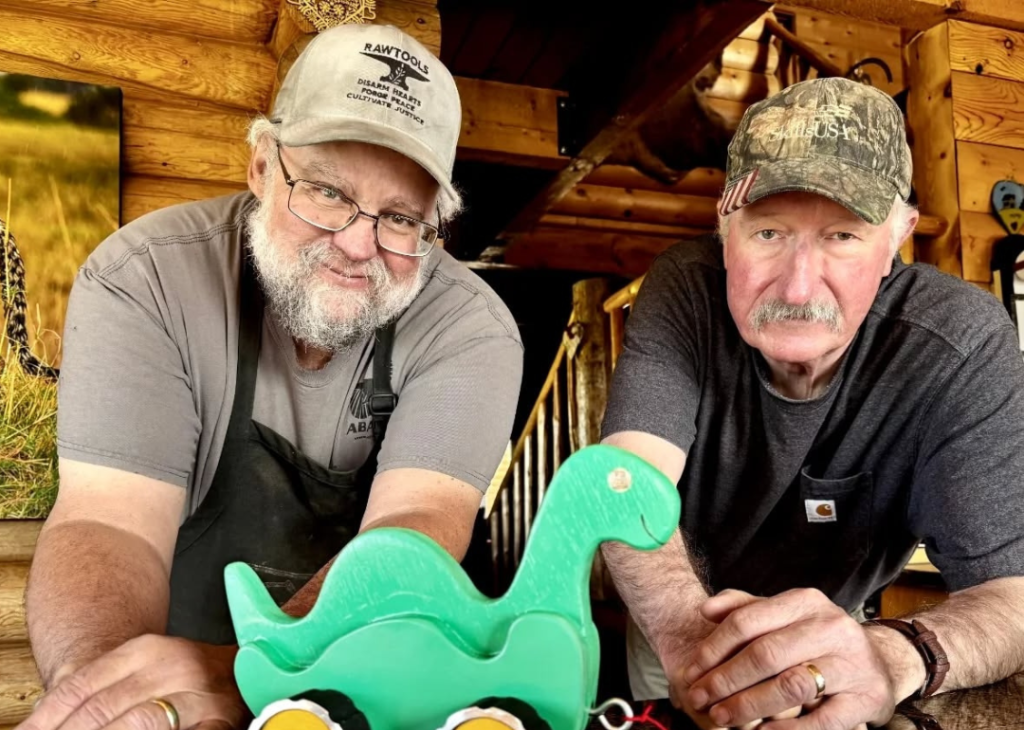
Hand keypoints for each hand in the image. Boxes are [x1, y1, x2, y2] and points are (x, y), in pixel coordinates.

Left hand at [17, 634, 246, 729]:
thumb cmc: (185, 675)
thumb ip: (99, 691)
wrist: (245, 662)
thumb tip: (45, 722)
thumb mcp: (142, 669)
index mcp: (145, 650)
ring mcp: (198, 692)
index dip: (48, 718)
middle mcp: (172, 665)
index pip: (82, 686)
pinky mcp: (220, 719)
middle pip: (102, 708)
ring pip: (137, 722)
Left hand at [679, 589, 894, 728]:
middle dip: (725, 680)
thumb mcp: (784, 615)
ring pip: (790, 686)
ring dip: (749, 705)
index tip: (691, 671)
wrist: (880, 663)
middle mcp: (831, 627)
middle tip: (699, 699)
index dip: (713, 649)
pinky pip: (822, 720)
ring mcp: (852, 664)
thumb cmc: (816, 639)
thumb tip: (706, 610)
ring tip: (721, 717)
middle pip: (765, 654)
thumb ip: (744, 607)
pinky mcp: (866, 699)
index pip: (747, 621)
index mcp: (805, 602)